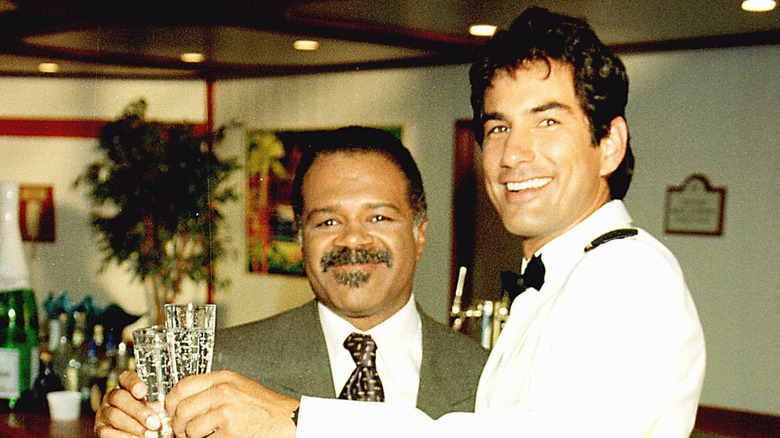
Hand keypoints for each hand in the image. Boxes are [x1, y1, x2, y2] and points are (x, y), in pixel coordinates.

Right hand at [94, 371, 161, 437]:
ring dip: (134, 426)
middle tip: (155, 423)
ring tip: (149, 434)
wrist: (132, 434)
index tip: (143, 391)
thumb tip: (165, 412)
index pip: (126, 378)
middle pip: (120, 397)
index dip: (133, 383)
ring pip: (114, 416)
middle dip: (139, 411)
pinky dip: (124, 436)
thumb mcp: (151, 408)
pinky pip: (108, 432)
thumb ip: (156, 407)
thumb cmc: (144, 418)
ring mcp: (103, 413)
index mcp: (125, 387)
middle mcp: (111, 398)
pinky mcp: (100, 430)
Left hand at [165, 370, 298, 437]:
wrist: (289, 421)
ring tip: (207, 436)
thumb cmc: (267, 407)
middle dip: (179, 425)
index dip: (171, 401)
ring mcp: (225, 412)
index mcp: (224, 379)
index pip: (182, 386)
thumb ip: (213, 391)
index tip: (170, 411)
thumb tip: (183, 403)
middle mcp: (223, 392)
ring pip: (189, 430)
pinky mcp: (229, 432)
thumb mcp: (239, 388)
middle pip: (181, 409)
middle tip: (185, 431)